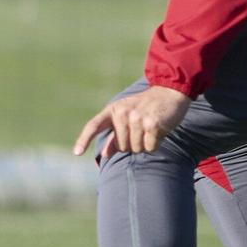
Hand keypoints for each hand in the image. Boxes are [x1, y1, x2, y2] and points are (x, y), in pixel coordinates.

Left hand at [73, 82, 191, 157]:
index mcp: (113, 110)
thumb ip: (115, 135)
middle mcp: (122, 113)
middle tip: (142, 128)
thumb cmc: (146, 107)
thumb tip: (104, 154)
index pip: (94, 125)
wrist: (170, 92)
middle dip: (133, 144)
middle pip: (122, 147)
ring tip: (151, 127)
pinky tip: (159, 129)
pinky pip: (150, 147)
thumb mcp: (127, 116)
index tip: (77, 153)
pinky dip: (156, 143)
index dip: (84, 139)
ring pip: (136, 149)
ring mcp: (137, 118)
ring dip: (145, 143)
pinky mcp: (152, 124)